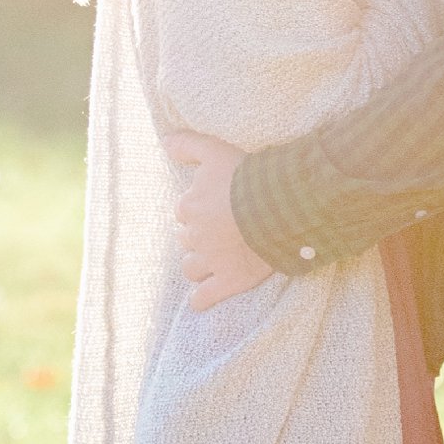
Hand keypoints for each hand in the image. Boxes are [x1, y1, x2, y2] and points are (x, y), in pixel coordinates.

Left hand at [166, 129, 273, 308]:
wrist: (280, 206)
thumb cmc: (248, 175)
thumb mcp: (216, 150)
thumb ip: (188, 144)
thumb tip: (164, 142)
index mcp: (189, 206)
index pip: (184, 211)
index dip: (199, 209)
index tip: (215, 207)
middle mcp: (195, 236)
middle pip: (187, 239)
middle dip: (199, 236)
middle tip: (220, 231)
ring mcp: (211, 260)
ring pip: (191, 267)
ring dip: (197, 264)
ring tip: (211, 261)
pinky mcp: (229, 280)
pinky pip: (204, 297)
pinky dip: (201, 300)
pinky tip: (201, 301)